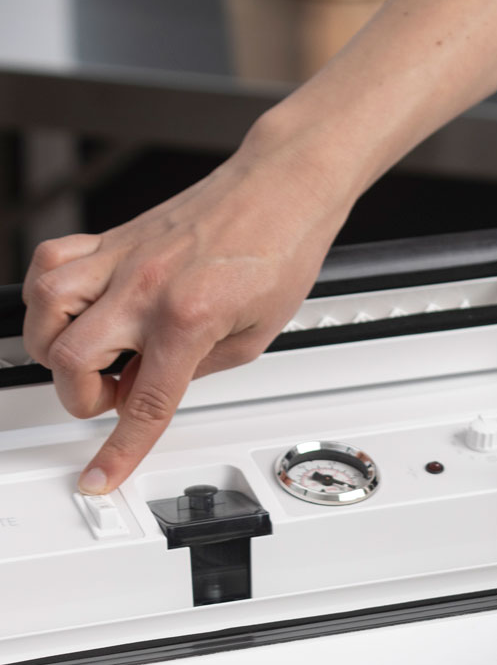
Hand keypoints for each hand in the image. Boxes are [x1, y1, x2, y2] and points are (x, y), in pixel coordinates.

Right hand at [22, 127, 352, 492]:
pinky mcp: (114, 236)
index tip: (100, 476)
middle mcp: (144, 286)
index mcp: (188, 318)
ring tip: (95, 354)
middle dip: (84, 394)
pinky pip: (51, 263)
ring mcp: (122, 257)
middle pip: (69, 360)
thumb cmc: (282, 250)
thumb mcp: (255, 335)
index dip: (119, 450)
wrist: (283, 188)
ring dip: (57, 346)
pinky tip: (78, 308)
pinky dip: (51, 294)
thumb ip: (196, 370)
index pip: (142, 403)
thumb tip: (146, 390)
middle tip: (116, 391)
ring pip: (44, 310)